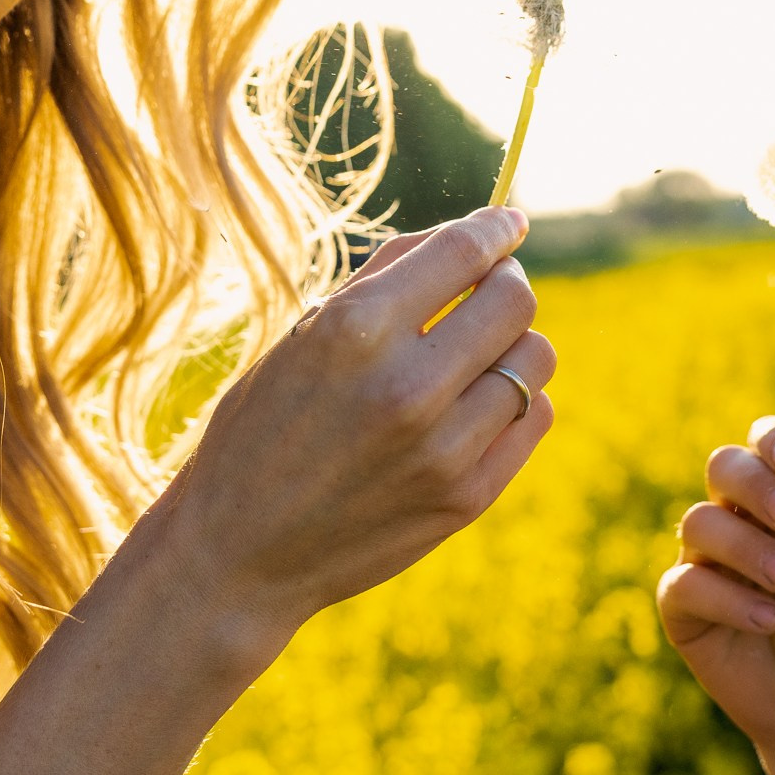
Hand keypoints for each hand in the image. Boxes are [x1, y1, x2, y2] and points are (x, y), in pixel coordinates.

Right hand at [147, 207, 555, 651]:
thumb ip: (384, 278)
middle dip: (508, 280)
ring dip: (514, 343)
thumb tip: (468, 233)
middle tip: (489, 287)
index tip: (508, 222)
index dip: (496, 227)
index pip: (463, 252)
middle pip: (516, 300)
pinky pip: (536, 418)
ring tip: (476, 353)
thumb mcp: (302, 335)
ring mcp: (443, 448)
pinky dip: (519, 400)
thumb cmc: (263, 427)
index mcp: (354, 331)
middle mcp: (406, 386)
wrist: (238, 552)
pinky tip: (480, 402)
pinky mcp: (467, 498)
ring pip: (536, 359)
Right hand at [657, 417, 774, 774]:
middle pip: (723, 466)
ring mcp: (704, 559)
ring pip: (699, 522)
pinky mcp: (682, 606)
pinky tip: (767, 621)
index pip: (766, 446)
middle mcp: (736, 518)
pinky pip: (684, 583)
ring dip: (747, 549)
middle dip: (755, 484)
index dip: (773, 440)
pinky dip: (728, 599)